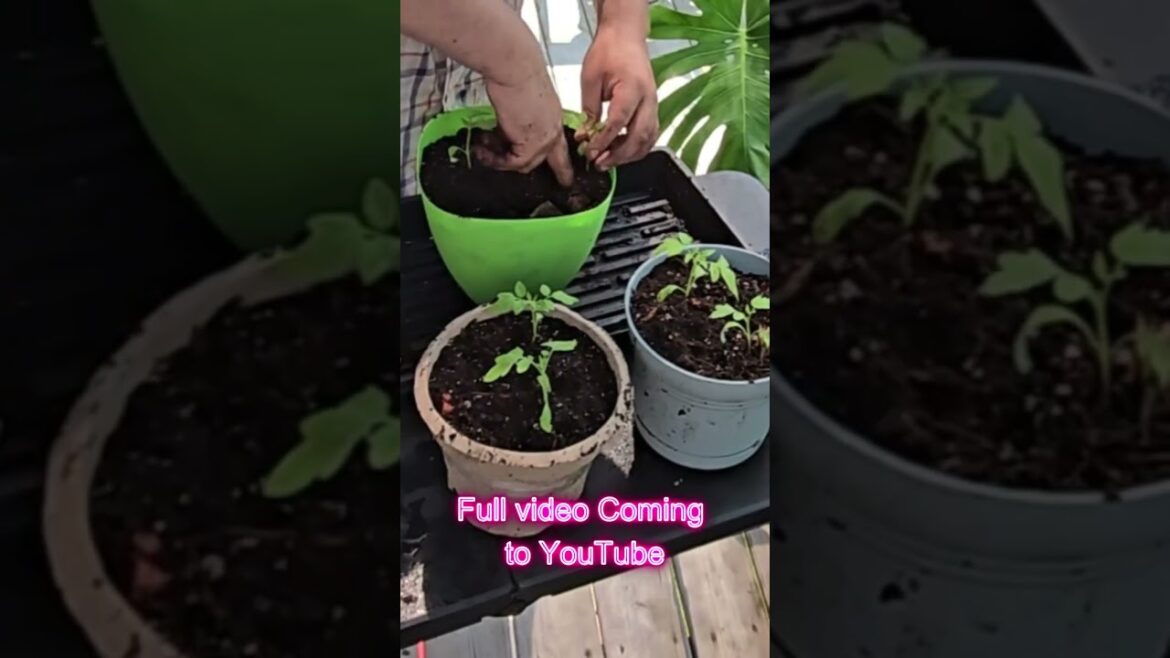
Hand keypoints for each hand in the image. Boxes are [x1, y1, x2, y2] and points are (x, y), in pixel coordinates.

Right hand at [477, 67, 574, 187]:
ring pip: (527, 164)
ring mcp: (545, 138)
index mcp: (553, 115)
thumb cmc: (514, 73)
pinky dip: (495, 159)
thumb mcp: (521, 101)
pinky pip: (513, 163)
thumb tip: (503, 134)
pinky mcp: (532, 144)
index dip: (563, 160)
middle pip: (556, 160)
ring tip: (484, 151)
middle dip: (558, 173)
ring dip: (501, 161)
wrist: (514, 67)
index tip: (566, 173)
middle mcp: (553, 128)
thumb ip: (517, 121)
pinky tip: (483, 150)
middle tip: (561, 183)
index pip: (561, 143)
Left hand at [578, 22, 658, 170]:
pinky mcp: (652, 107)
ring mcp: (653, 103)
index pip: (619, 123)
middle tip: (600, 163)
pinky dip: (638, 147)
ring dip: (630, 155)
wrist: (625, 35)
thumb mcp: (590, 78)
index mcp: (632, 88)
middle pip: (639, 137)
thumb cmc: (609, 50)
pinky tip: (622, 151)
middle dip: (619, 155)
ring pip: (648, 139)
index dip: (604, 142)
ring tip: (609, 161)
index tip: (591, 152)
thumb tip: (586, 135)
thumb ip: (589, 109)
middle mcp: (648, 98)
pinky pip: (650, 134)